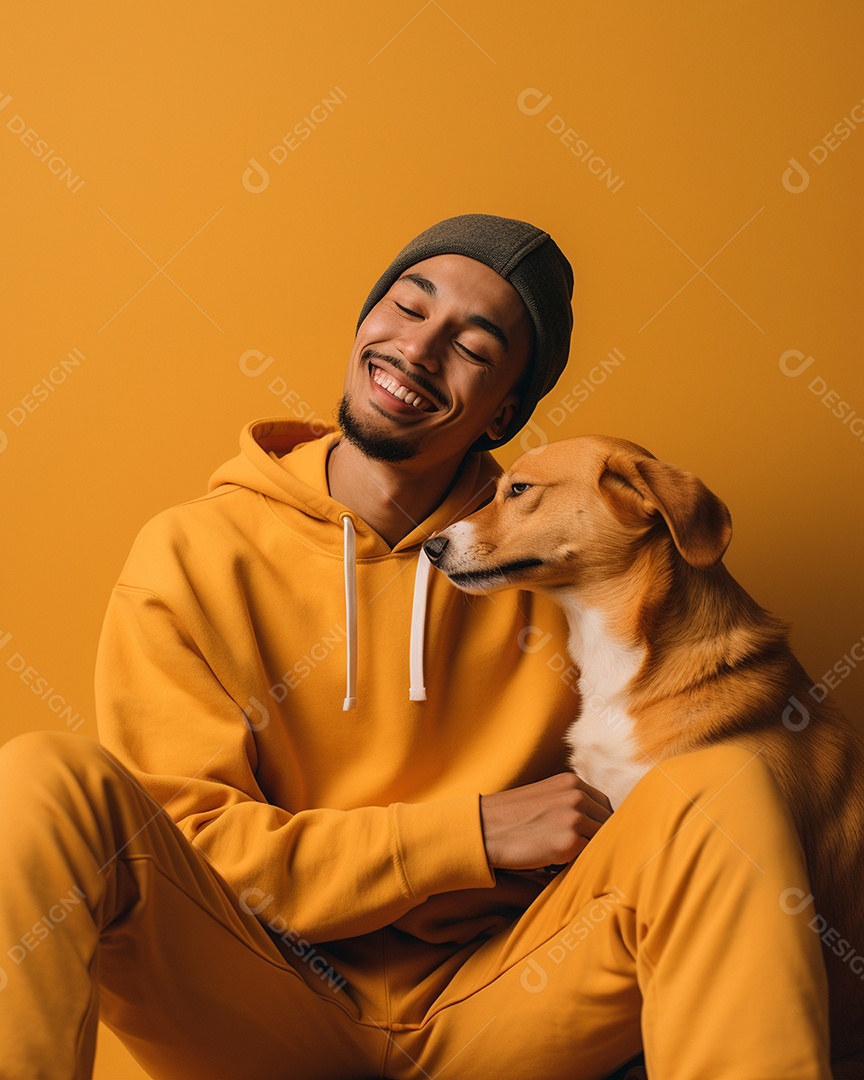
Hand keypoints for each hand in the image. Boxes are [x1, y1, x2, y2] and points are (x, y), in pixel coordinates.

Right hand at [479, 772, 612, 869]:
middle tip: (580, 851)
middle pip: (608, 822)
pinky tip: (561, 863)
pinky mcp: (570, 842)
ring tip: (568, 857)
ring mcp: (574, 818)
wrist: (483, 830)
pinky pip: (590, 856)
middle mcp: (576, 795)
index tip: (589, 836)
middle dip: (597, 837)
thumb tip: (594, 822)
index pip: (604, 805)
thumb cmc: (510, 818)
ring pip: (602, 840)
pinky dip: (580, 862)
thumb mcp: (543, 796)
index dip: (598, 823)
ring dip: (590, 850)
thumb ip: (569, 802)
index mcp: (571, 781)